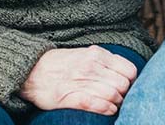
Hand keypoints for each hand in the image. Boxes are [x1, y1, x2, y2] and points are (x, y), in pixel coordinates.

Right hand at [19, 45, 137, 114]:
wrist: (32, 70)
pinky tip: (108, 110)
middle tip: (120, 98)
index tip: (127, 86)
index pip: (129, 70)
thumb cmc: (62, 64)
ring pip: (112, 95)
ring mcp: (80, 80)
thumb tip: (127, 75)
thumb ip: (105, 62)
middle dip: (125, 94)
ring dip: (116, 103)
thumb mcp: (87, 54)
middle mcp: (91, 65)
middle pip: (123, 84)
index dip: (131, 81)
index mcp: (97, 54)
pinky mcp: (69, 96)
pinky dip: (105, 109)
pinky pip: (95, 104)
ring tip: (112, 105)